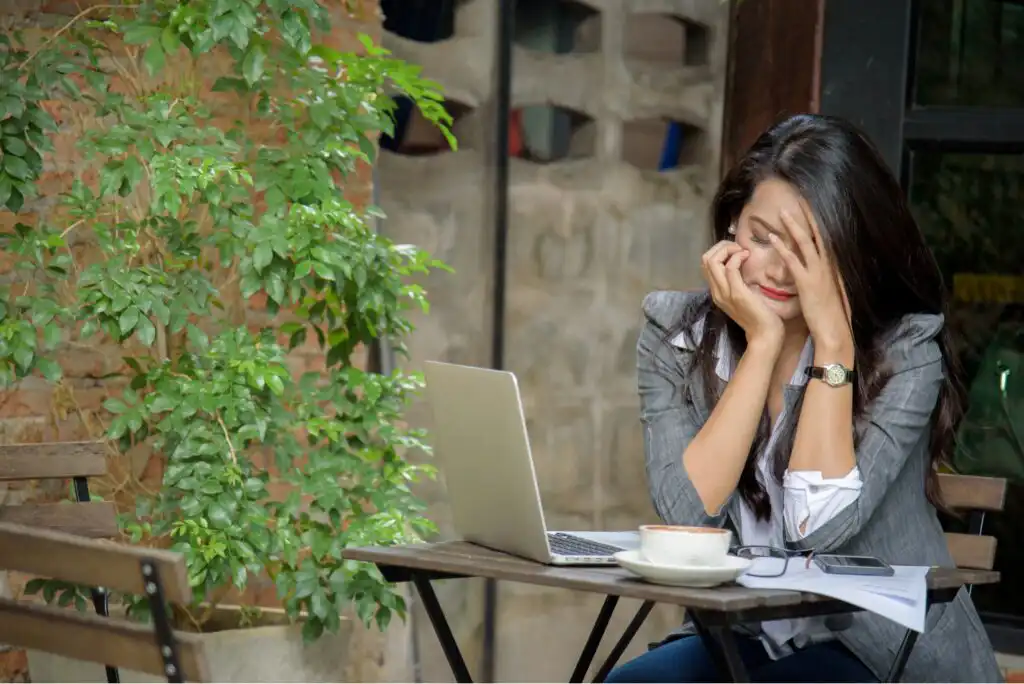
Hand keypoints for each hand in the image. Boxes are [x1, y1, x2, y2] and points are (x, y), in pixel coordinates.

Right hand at [701, 240, 783, 350]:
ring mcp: (725, 292)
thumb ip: (737, 283)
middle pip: (706, 259)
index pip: (706, 264)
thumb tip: (741, 265)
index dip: (719, 251)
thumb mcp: (743, 297)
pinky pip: (730, 268)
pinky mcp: (737, 293)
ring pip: (712, 261)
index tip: (737, 252)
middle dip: (722, 247)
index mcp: (717, 292)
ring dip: (728, 249)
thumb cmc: (759, 316)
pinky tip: (747, 257)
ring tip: (743, 252)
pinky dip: (737, 257)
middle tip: (739, 249)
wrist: (764, 336)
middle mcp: (716, 291)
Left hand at [770, 210, 852, 352]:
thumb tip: (819, 267)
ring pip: (805, 243)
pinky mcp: (807, 283)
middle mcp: (828, 266)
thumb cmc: (831, 313)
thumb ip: (824, 276)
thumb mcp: (829, 289)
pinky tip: (773, 238)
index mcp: (834, 266)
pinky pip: (793, 261)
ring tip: (783, 213)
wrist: (835, 330)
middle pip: (818, 235)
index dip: (818, 223)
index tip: (811, 208)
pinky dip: (783, 248)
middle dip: (808, 217)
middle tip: (800, 199)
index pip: (826, 238)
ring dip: (793, 227)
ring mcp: (818, 273)